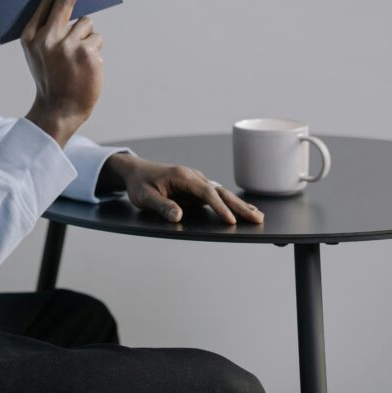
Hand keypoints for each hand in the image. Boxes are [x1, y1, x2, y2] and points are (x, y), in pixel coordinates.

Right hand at [22, 0, 103, 146]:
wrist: (59, 110)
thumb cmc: (51, 77)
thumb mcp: (38, 52)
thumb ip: (48, 28)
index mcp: (31, 36)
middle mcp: (47, 38)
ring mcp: (67, 46)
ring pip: (87, 24)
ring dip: (86, 37)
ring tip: (77, 60)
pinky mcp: (86, 54)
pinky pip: (96, 39)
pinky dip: (94, 50)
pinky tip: (85, 67)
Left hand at [110, 154, 264, 225]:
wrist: (136, 171)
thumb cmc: (139, 183)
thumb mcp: (144, 197)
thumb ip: (161, 206)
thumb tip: (178, 217)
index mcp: (182, 176)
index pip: (205, 192)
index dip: (219, 207)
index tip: (231, 221)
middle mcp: (192, 176)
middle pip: (219, 191)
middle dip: (239, 206)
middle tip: (258, 218)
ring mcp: (195, 182)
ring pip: (221, 193)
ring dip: (238, 205)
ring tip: (257, 217)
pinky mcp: (195, 188)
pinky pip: (216, 196)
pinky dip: (230, 204)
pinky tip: (241, 212)